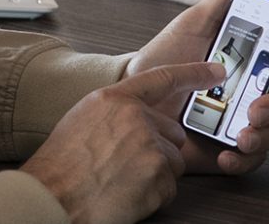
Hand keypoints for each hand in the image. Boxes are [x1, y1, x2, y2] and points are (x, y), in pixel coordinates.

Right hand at [21, 61, 221, 223]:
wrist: (52, 197)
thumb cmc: (60, 166)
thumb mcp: (82, 121)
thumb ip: (115, 113)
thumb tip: (137, 119)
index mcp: (115, 99)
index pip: (162, 79)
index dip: (193, 73)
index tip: (216, 71)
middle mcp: (136, 117)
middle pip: (173, 133)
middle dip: (159, 152)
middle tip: (127, 167)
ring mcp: (150, 146)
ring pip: (174, 162)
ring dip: (155, 177)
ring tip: (121, 183)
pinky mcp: (158, 175)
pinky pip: (170, 188)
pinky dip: (153, 198)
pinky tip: (126, 197)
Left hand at [126, 0, 268, 173]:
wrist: (134, 95)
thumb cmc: (165, 58)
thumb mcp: (194, 22)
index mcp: (249, 64)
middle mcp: (250, 94)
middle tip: (256, 108)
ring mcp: (240, 123)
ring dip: (265, 135)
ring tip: (240, 133)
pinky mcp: (226, 149)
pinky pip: (250, 160)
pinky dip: (243, 160)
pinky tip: (227, 153)